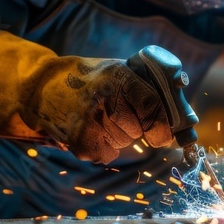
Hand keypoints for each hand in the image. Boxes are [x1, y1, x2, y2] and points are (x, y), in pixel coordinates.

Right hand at [0, 33, 174, 163]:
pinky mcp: (80, 142)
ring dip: (117, 136)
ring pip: (124, 142)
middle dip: (137, 128)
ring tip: (98, 118)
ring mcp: (91, 123)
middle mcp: (106, 99)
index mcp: (119, 78)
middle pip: (140, 129)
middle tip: (120, 116)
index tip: (165, 131)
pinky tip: (88, 129)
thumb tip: (183, 112)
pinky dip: (101, 147)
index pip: (153, 107)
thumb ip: (146, 85)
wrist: (41, 88)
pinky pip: (107, 154)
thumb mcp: (115, 69)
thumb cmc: (86, 79)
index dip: (162, 123)